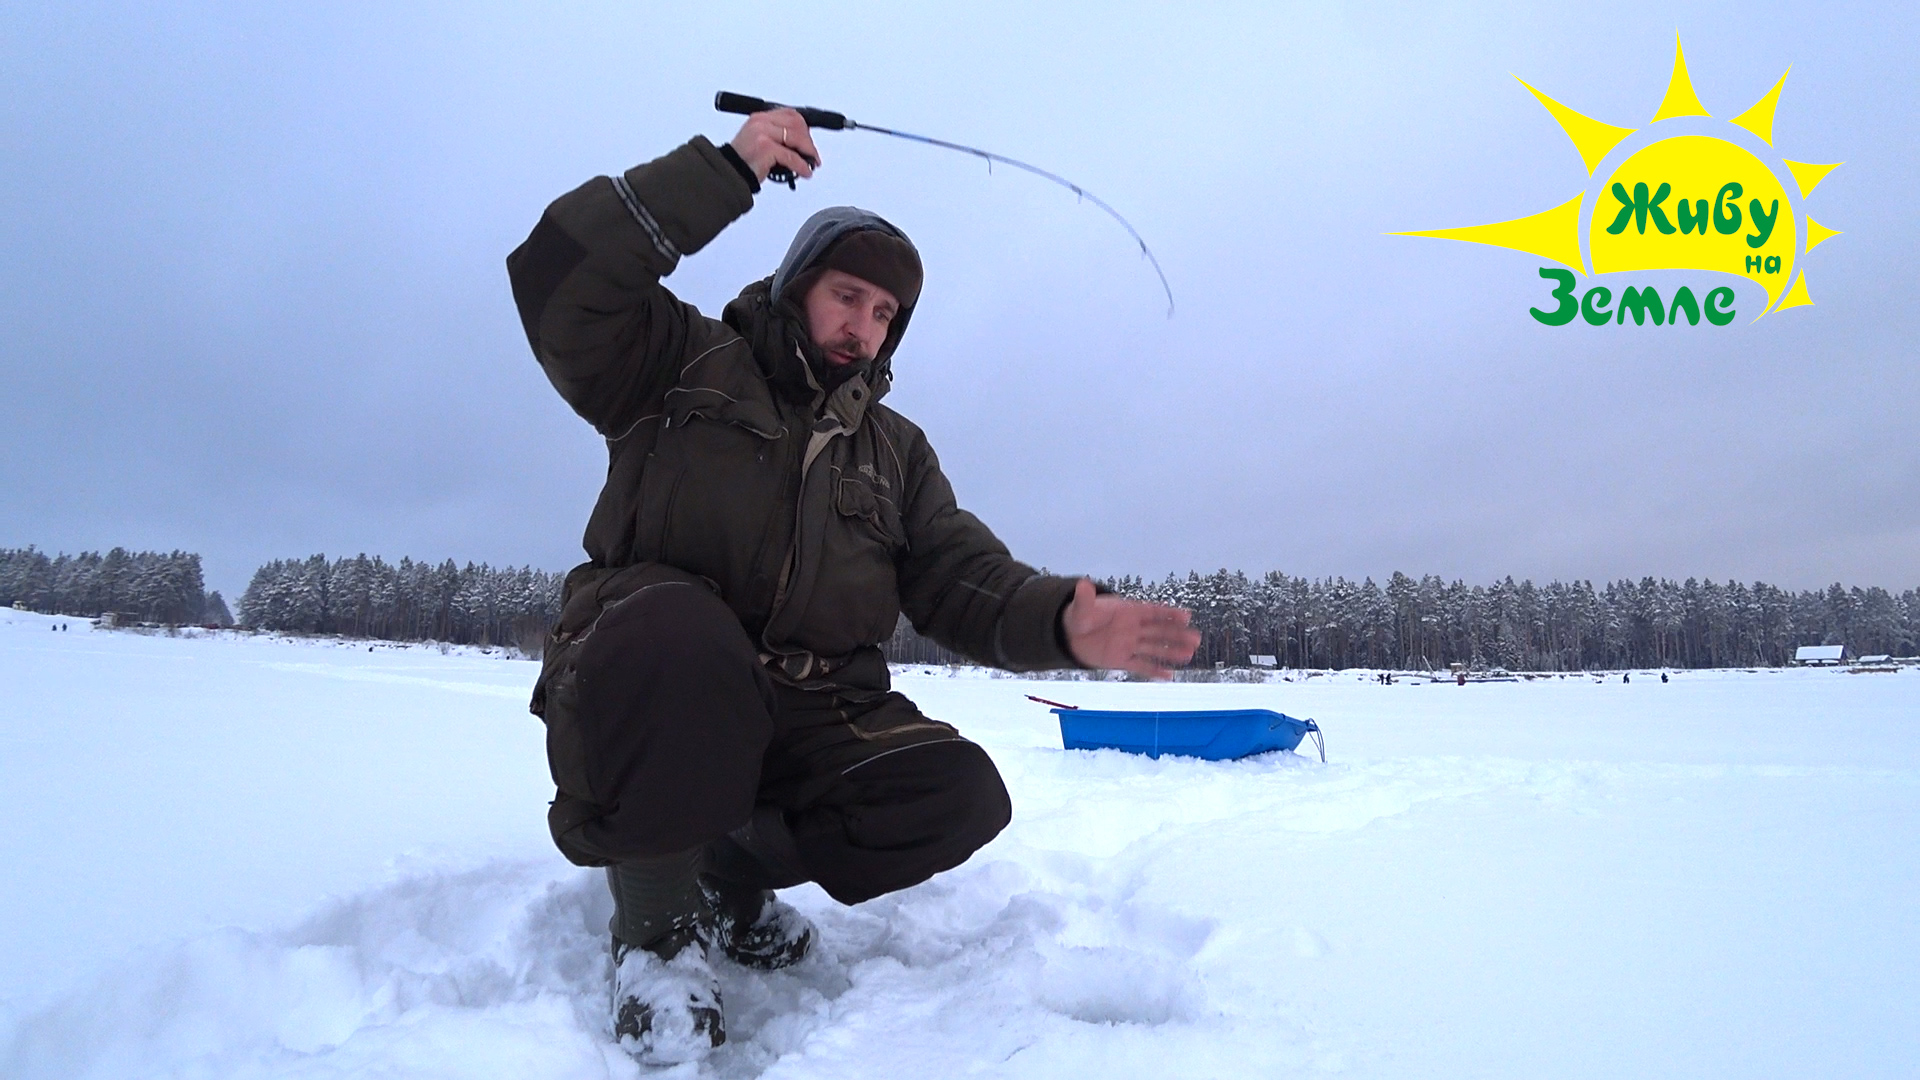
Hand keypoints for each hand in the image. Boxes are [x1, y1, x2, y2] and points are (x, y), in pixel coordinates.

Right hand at [729, 107, 818, 183]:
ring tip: (811, 163)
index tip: (809, 140)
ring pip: (796, 138)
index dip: (804, 127)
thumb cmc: (743, 161)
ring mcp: (763, 134)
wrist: (730, 173)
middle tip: (812, 154)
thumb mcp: (758, 141)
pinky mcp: (766, 148)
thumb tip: (799, 145)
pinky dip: (801, 166)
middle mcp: (761, 122)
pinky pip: (791, 156)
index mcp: (760, 118)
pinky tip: (805, 171)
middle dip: (808, 141)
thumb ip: (776, 136)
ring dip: (808, 152)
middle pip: (795, 124)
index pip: (790, 114)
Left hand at [1061, 578, 1200, 679]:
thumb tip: (1082, 584)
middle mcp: (1132, 628)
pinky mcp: (1122, 659)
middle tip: (1196, 639)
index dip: (1169, 614)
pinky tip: (1170, 675)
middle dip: (1177, 634)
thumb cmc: (1079, 617)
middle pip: (1159, 631)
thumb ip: (1084, 599)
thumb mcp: (1080, 608)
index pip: (1152, 612)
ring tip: (1189, 655)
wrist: (1071, 636)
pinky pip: (1141, 665)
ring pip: (1154, 649)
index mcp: (1127, 611)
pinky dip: (1154, 670)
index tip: (1186, 616)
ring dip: (1171, 652)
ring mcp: (1129, 644)